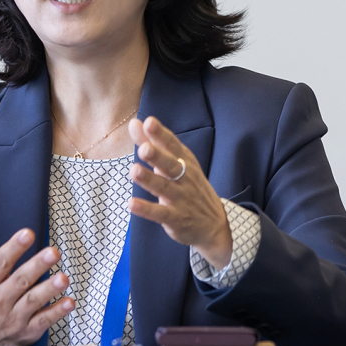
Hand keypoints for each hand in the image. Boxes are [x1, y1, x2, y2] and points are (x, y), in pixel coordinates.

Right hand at [0, 212, 74, 345]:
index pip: (0, 263)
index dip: (14, 247)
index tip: (28, 233)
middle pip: (20, 281)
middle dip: (37, 266)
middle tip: (54, 252)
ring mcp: (13, 316)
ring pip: (32, 301)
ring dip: (49, 290)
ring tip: (64, 277)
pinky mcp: (26, 330)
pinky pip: (43, 321)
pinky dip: (57, 313)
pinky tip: (70, 302)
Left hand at [128, 116, 232, 269]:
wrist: (214, 223)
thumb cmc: (190, 187)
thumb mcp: (176, 163)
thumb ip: (153, 143)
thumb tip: (134, 123)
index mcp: (185, 162)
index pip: (173, 145)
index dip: (161, 134)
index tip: (149, 122)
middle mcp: (184, 178)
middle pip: (170, 165)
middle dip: (158, 156)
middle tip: (144, 148)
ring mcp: (181, 198)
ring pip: (164, 187)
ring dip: (149, 179)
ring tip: (133, 171)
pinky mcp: (176, 218)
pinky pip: (160, 214)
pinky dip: (146, 209)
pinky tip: (131, 204)